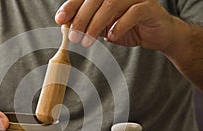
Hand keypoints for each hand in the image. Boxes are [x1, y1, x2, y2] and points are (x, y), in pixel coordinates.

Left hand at [55, 0, 174, 50]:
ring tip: (87, 41)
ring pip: (111, 4)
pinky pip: (133, 12)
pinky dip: (120, 24)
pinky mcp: (150, 7)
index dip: (71, 6)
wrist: (156, 34)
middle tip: (73, 36)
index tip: (60, 19)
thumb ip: (88, 24)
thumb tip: (65, 26)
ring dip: (96, 24)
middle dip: (81, 18)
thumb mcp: (103, 28)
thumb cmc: (128, 29)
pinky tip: (111, 36)